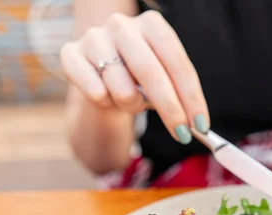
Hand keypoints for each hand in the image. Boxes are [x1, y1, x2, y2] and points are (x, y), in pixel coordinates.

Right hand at [60, 11, 208, 143]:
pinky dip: (107, 104)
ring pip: (122, 89)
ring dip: (133, 107)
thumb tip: (197, 126)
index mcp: (152, 24)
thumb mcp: (165, 79)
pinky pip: (96, 93)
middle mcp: (122, 25)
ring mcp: (94, 37)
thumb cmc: (140, 78)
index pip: (177, 62)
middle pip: (151, 73)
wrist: (101, 73)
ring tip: (131, 102)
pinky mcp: (70, 54)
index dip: (191, 96)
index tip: (201, 125)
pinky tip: (107, 96)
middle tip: (181, 135)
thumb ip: (180, 95)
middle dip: (170, 109)